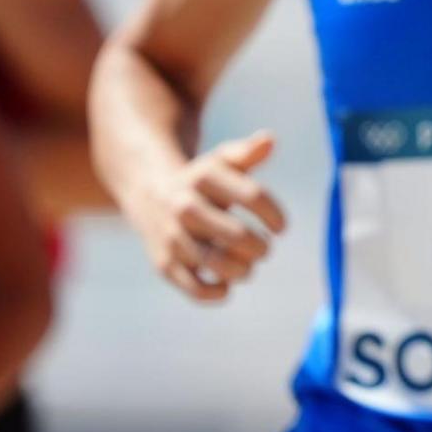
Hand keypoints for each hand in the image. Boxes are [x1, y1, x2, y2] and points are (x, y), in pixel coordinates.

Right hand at [129, 130, 286, 301]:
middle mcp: (184, 206)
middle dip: (260, 247)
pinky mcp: (164, 264)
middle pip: (236, 234)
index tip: (281, 227)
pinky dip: (216, 292)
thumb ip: (246, 153)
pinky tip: (226, 284)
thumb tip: (270, 139)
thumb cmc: (201, 180)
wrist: (149, 195)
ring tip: (247, 267)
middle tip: (264, 249)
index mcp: (203, 177)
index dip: (274, 214)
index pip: (253, 196)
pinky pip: (194, 287)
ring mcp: (172, 236)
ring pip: (216, 263)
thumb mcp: (221, 162)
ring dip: (242, 270)